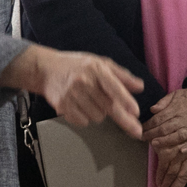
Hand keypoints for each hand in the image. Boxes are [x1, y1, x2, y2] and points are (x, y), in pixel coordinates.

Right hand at [15, 46, 145, 137]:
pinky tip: (79, 106)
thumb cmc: (77, 65)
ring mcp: (72, 95)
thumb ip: (121, 75)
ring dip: (98, 113)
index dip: (125, 100)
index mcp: (96, 69)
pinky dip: (85, 117)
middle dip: (117, 113)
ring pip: (97, 117)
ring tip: (90, 100)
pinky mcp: (62, 106)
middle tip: (128, 123)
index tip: (135, 113)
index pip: (114, 87)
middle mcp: (84, 81)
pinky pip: (83, 122)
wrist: (46, 69)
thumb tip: (140, 87)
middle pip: (108, 107)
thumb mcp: (100, 63)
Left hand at [143, 89, 186, 160]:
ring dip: (166, 141)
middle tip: (142, 138)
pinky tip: (182, 152)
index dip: (148, 124)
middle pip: (166, 127)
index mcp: (176, 108)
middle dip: (152, 133)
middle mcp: (184, 118)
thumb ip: (163, 102)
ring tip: (154, 144)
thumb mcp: (175, 94)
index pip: (159, 118)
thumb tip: (152, 109)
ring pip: (178, 135)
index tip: (140, 129)